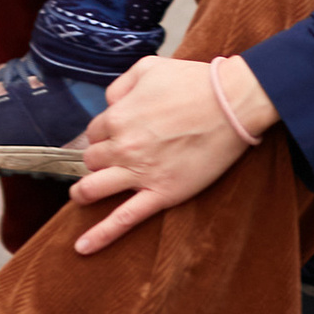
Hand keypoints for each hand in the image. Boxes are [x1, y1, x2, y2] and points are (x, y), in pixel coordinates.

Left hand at [71, 52, 276, 250]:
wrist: (231, 104)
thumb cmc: (195, 83)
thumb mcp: (150, 67)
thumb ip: (121, 85)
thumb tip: (109, 103)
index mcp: (118, 116)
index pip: (94, 132)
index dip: (102, 134)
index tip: (113, 136)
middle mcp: (123, 146)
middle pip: (92, 160)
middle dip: (97, 159)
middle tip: (111, 159)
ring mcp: (141, 173)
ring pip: (95, 189)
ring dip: (84, 193)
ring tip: (82, 196)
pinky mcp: (162, 194)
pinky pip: (124, 219)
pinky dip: (101, 234)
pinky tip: (82, 246)